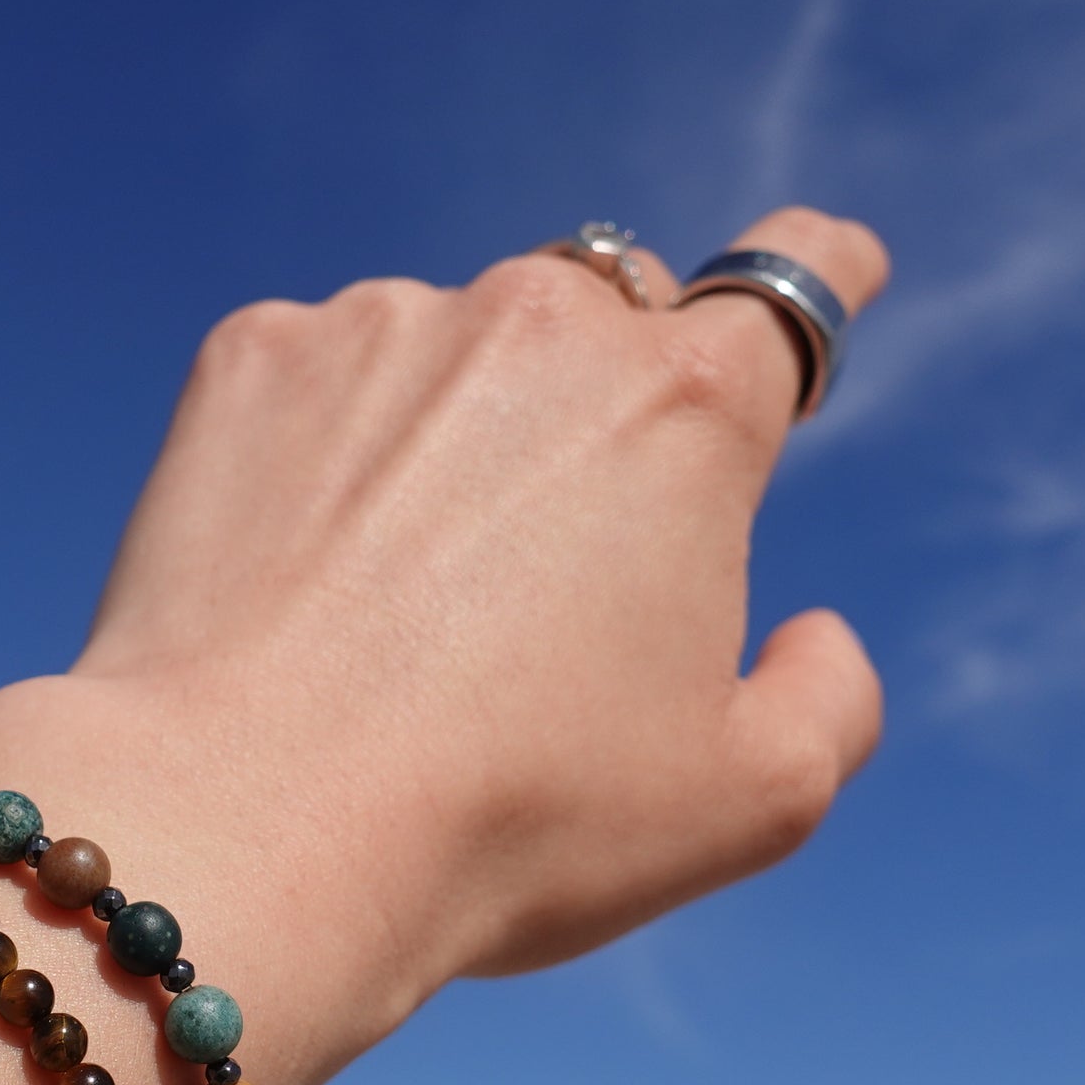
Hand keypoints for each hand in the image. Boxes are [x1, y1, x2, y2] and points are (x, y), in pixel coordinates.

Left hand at [0, 206, 888, 1014]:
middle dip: (604, 400)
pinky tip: (301, 570)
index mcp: (690, 407)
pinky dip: (327, 445)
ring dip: (454, 429)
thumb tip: (815, 632)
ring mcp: (387, 324)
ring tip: (396, 598)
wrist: (252, 823)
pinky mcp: (254, 355)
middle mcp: (544, 324)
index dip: (822, 275)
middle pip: (608, 320)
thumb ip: (830, 698)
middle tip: (554, 547)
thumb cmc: (514, 820)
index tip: (832, 262)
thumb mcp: (750, 801)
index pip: (792, 285)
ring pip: (454, 347)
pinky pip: (324, 372)